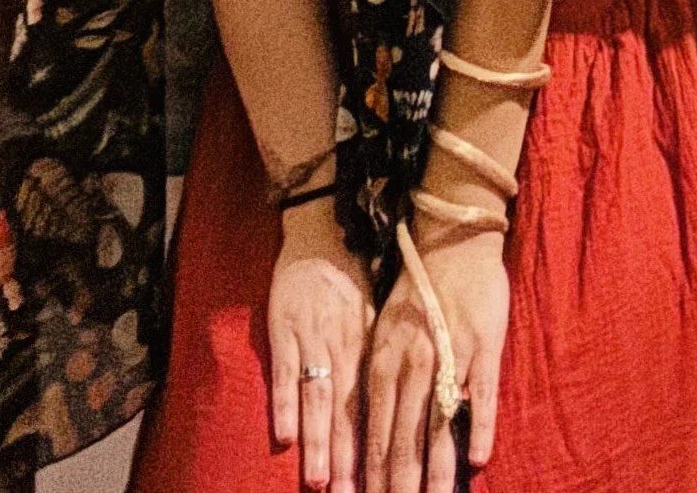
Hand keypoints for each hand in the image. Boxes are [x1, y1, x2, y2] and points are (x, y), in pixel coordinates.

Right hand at [270, 206, 374, 492]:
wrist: (326, 229)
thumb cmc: (357, 277)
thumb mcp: (382, 314)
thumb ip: (388, 356)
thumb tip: (413, 398)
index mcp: (371, 344)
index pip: (377, 405)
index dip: (380, 445)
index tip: (387, 480)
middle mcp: (344, 347)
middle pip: (348, 412)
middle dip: (350, 458)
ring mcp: (312, 339)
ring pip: (318, 398)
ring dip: (320, 442)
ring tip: (323, 482)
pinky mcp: (284, 329)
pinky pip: (284, 372)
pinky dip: (283, 403)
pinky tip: (282, 436)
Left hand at [365, 223, 508, 492]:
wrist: (452, 239)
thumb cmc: (416, 289)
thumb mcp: (382, 333)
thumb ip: (379, 381)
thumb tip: (369, 431)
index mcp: (382, 365)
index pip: (374, 436)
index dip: (371, 478)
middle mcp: (411, 367)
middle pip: (403, 441)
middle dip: (399, 487)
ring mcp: (448, 358)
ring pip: (438, 428)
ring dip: (436, 473)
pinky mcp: (483, 346)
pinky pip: (480, 395)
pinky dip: (478, 429)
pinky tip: (478, 461)